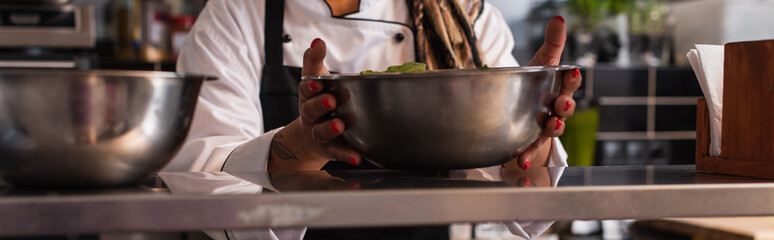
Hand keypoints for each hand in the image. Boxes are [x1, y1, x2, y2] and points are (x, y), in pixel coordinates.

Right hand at [267, 38, 361, 170]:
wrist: (308, 137)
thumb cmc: (316, 101)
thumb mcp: (314, 79)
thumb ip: (314, 60)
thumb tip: (317, 41)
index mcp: (308, 97)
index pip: (306, 89)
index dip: (311, 85)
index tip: (318, 80)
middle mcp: (311, 116)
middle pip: (312, 110)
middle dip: (320, 105)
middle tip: (331, 100)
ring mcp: (320, 133)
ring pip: (322, 131)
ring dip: (330, 128)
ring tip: (341, 125)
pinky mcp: (330, 149)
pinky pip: (338, 152)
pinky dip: (346, 155)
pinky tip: (357, 157)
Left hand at [503, 16, 581, 169]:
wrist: (520, 108)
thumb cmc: (536, 83)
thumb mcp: (542, 63)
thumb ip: (552, 43)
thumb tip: (559, 19)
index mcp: (560, 89)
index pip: (570, 84)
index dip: (572, 79)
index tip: (573, 70)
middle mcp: (555, 110)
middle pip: (565, 110)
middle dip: (564, 109)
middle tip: (559, 107)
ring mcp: (544, 128)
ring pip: (551, 132)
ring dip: (550, 132)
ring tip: (547, 130)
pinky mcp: (530, 142)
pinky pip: (531, 151)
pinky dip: (528, 157)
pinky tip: (520, 161)